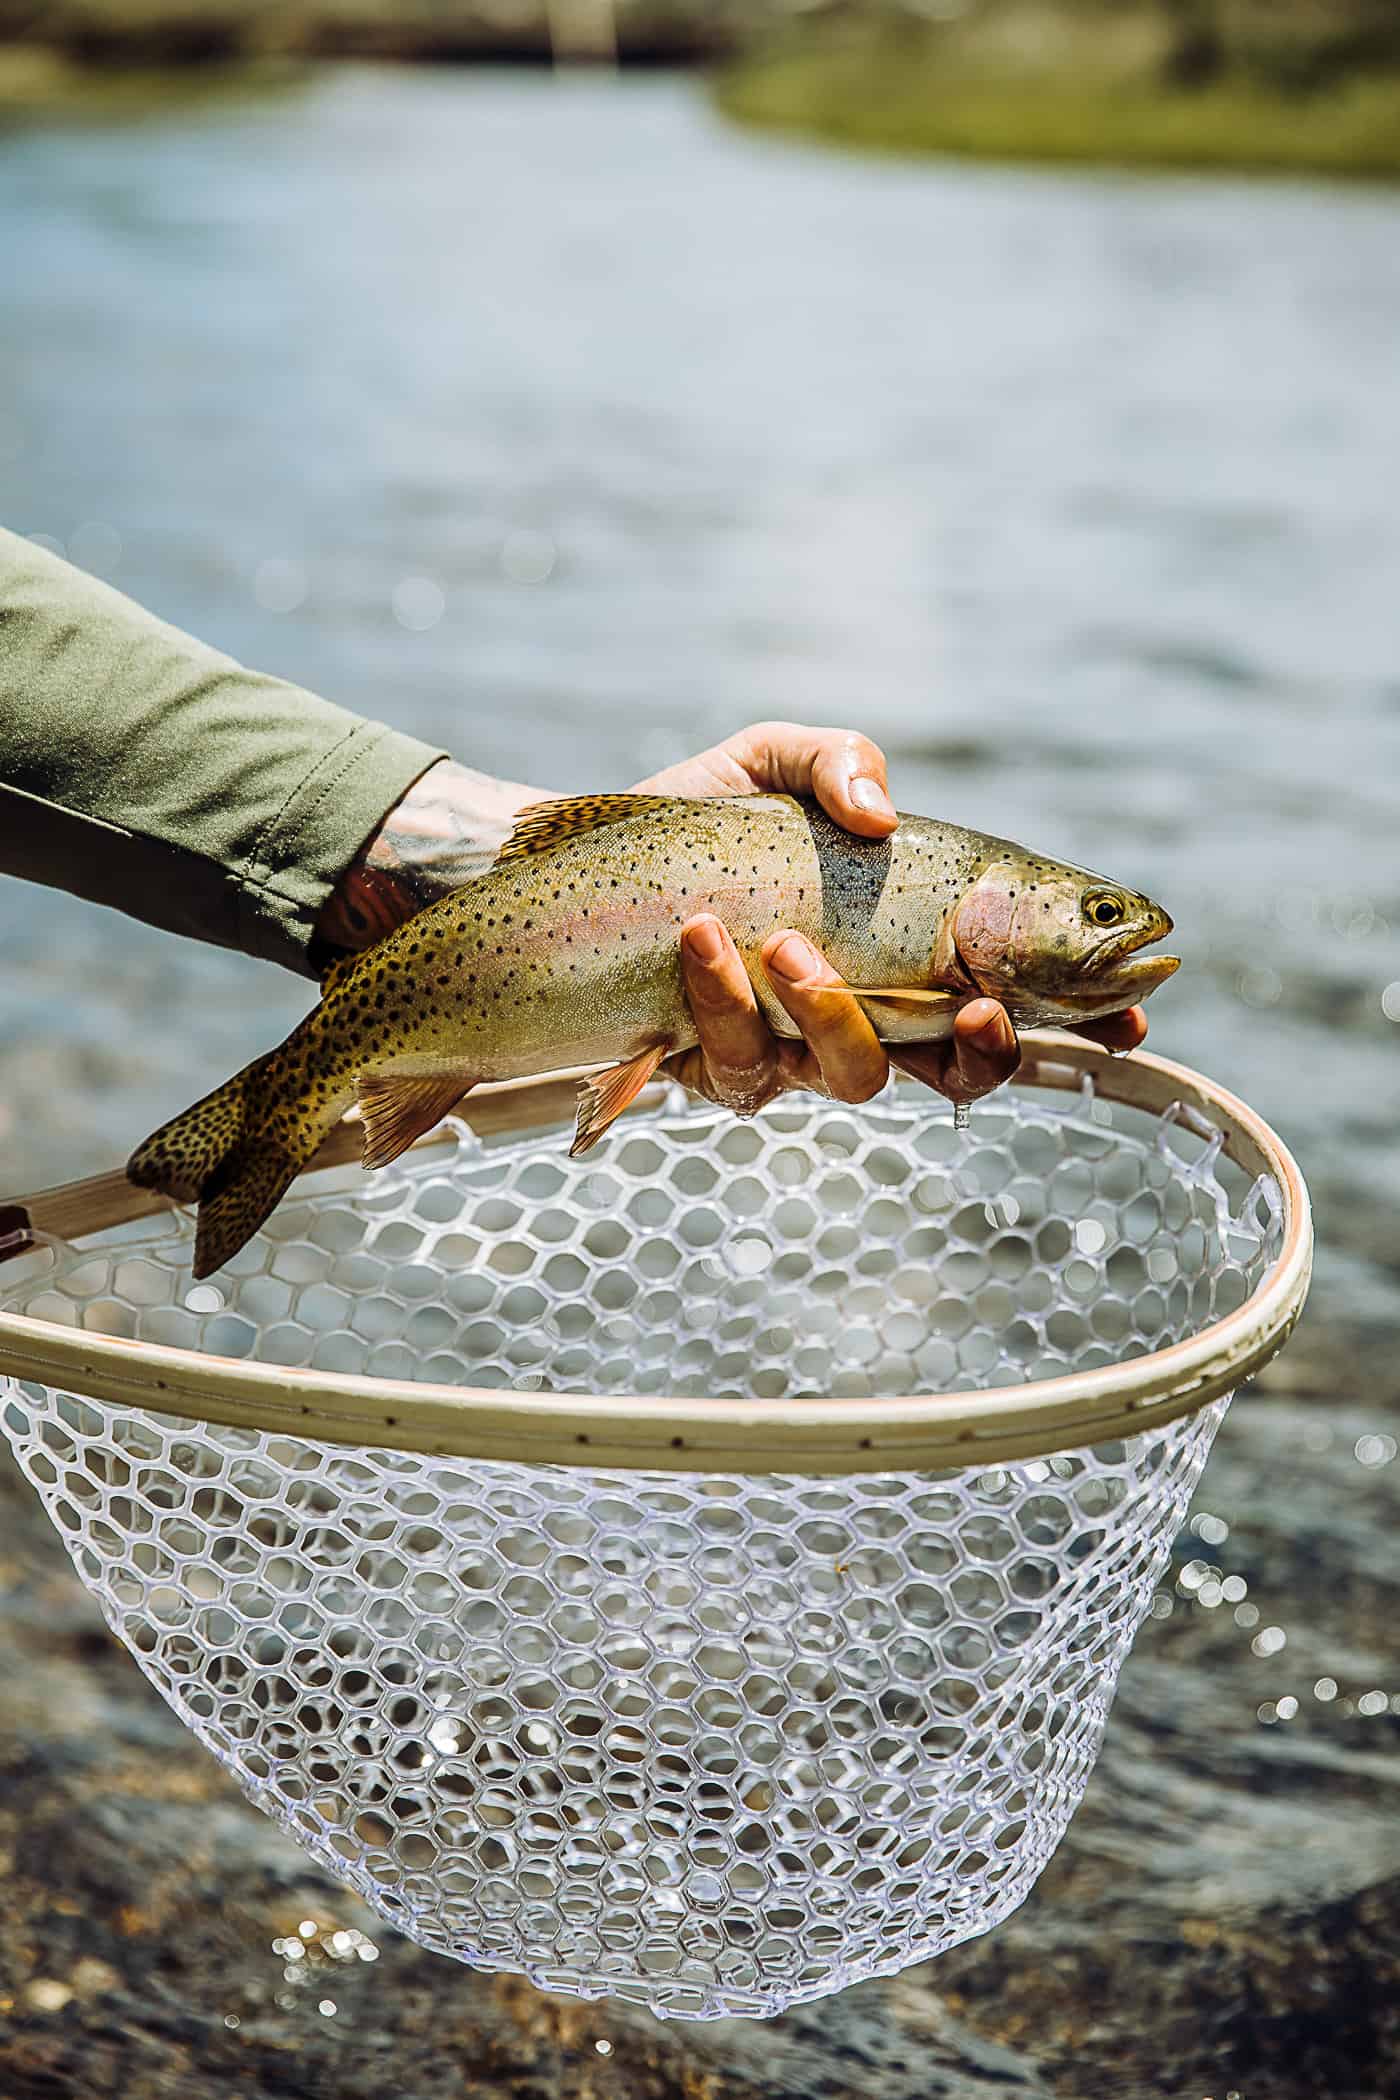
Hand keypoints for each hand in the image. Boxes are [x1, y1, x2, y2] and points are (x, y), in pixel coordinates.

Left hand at [633, 720, 1146, 1113]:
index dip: (1078, 1024)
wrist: (569, 868)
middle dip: (978, 1053)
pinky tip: (698, 941)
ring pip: (849, 1080)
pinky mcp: (712, 1067)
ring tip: (784, 946)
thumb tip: (883, 815)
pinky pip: (742, 1070)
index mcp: (905, 950)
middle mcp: (861, 1014)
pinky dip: (727, 1005)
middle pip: (956, 1074)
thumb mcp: (771, 761)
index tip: (1129, 1025)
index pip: (1009, 998)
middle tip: (972, 1004)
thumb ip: (837, 761)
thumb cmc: (691, 820)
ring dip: (831, 1017)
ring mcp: (791, 1050)